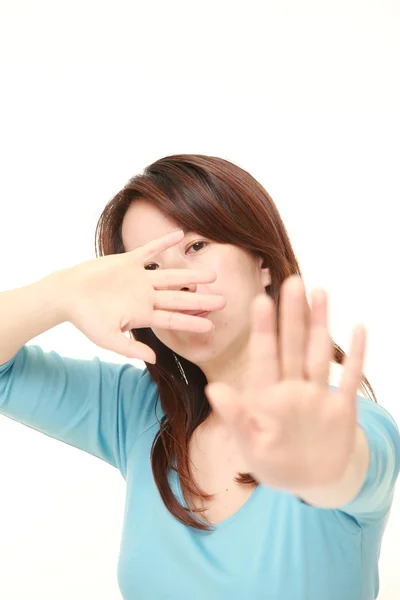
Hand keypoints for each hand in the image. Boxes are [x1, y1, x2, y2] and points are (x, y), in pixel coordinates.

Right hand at [57, 230, 225, 361]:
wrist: (67, 295)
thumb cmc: (86, 319)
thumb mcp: (107, 339)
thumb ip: (129, 348)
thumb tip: (153, 359)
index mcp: (143, 314)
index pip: (173, 319)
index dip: (192, 323)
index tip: (211, 326)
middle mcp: (146, 296)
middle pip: (179, 298)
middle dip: (200, 300)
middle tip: (224, 302)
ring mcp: (139, 278)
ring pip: (171, 276)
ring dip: (190, 275)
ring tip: (212, 275)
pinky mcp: (129, 261)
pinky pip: (150, 250)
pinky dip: (164, 242)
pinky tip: (181, 235)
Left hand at [205, 275, 365, 491]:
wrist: (311, 482)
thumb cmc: (275, 462)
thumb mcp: (250, 445)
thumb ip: (236, 417)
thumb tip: (215, 390)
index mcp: (267, 396)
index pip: (265, 356)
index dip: (263, 328)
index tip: (260, 300)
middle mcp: (293, 388)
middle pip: (293, 345)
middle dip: (292, 314)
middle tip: (291, 281)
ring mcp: (318, 395)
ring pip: (319, 352)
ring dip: (320, 323)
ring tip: (319, 292)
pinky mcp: (341, 408)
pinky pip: (348, 378)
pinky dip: (354, 355)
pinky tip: (358, 328)